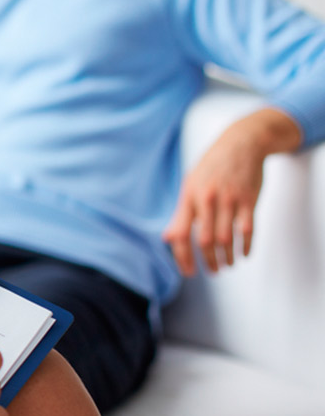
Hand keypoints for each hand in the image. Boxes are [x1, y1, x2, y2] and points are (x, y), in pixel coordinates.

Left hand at [163, 108, 301, 275]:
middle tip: (212, 271)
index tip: (188, 272)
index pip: (181, 234)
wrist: (241, 143)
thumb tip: (167, 239)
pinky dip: (245, 246)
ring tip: (226, 266)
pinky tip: (243, 255)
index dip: (183, 257)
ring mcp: (229, 200)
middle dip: (207, 261)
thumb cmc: (212, 166)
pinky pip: (247, 230)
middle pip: (204, 240)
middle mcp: (207, 200)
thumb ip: (181, 213)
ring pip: (226, 238)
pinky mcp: (248, 200)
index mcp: (189, 197)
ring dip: (226, 257)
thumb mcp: (190, 184)